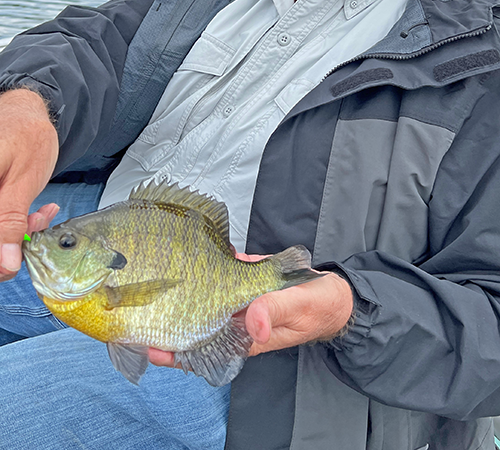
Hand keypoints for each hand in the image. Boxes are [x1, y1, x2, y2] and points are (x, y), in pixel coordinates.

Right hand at [0, 89, 58, 279]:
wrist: (27, 115)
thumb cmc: (26, 135)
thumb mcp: (23, 180)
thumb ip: (12, 221)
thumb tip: (5, 262)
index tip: (14, 261)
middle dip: (9, 242)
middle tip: (36, 224)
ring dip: (16, 234)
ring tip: (39, 215)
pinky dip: (15, 225)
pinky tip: (34, 213)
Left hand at [148, 252, 352, 367]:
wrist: (334, 292)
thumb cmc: (320, 307)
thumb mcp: (299, 308)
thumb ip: (275, 311)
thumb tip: (252, 321)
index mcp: (245, 336)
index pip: (202, 348)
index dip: (174, 351)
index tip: (148, 347)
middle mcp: (236, 318)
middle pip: (193, 323)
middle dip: (166, 319)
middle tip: (137, 311)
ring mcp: (238, 297)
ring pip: (202, 297)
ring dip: (181, 290)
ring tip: (153, 278)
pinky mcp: (243, 276)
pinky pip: (219, 270)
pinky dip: (206, 260)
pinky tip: (193, 247)